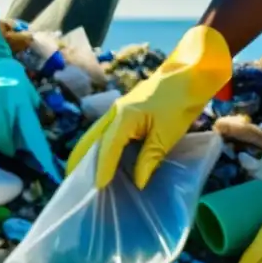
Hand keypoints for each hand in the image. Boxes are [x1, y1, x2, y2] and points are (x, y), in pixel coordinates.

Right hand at [0, 4, 58, 181]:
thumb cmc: (5, 74)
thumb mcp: (24, 86)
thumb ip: (31, 108)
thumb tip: (35, 138)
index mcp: (16, 97)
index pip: (29, 131)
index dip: (39, 153)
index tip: (49, 171)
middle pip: (2, 139)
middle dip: (7, 147)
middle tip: (8, 147)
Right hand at [66, 26, 231, 188]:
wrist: (189, 75)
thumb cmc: (180, 102)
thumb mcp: (166, 135)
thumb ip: (149, 159)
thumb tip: (137, 182)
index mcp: (124, 117)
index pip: (108, 148)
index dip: (102, 168)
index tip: (97, 187)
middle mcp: (115, 112)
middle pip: (92, 139)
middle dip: (81, 158)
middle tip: (72, 180)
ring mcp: (119, 109)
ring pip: (97, 134)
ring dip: (89, 151)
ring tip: (82, 172)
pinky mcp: (126, 110)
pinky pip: (108, 131)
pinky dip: (102, 145)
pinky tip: (103, 157)